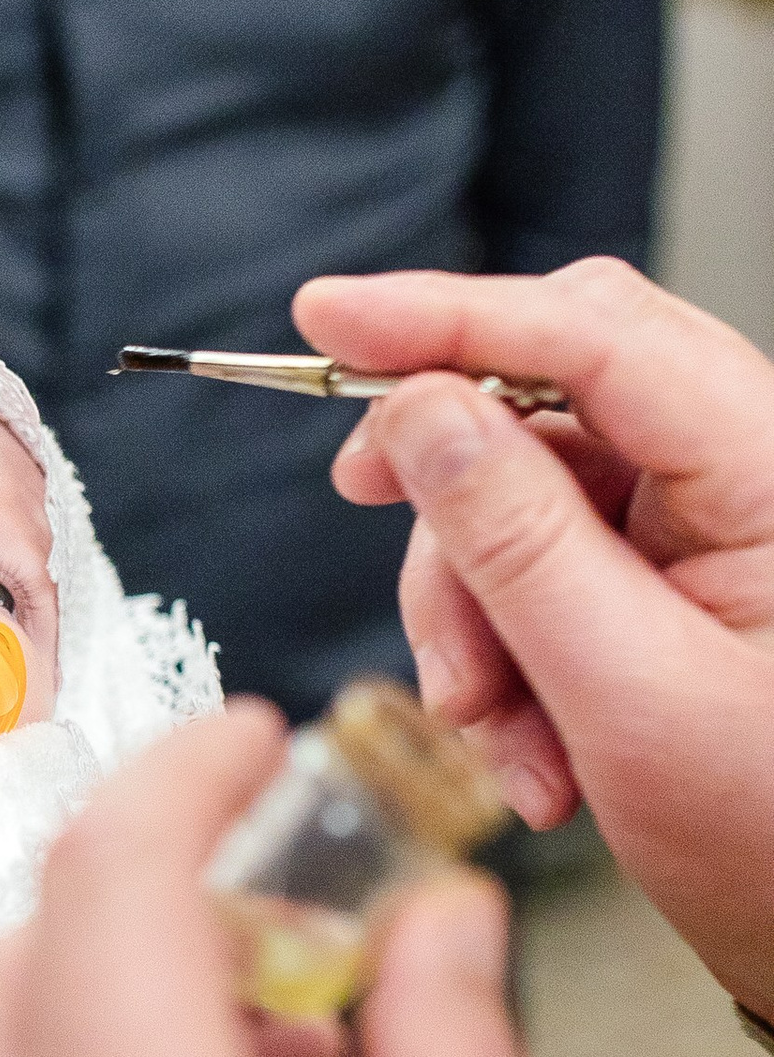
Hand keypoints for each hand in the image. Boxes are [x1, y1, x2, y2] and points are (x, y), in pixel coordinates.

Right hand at [302, 258, 773, 1018]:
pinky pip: (540, 560)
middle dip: (449, 478)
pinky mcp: (675, 572)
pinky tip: (526, 742)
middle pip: (552, 386)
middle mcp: (749, 471)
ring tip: (492, 727)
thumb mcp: (629, 697)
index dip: (447, 314)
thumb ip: (517, 541)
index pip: (595, 336)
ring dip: (473, 606)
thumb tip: (420, 414)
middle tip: (362, 499)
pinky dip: (502, 648)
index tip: (326, 318)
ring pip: (523, 484)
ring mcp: (711, 522)